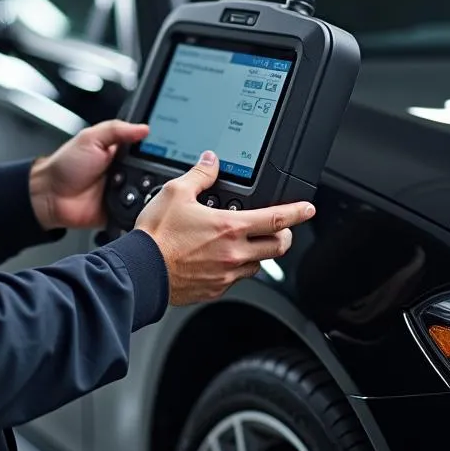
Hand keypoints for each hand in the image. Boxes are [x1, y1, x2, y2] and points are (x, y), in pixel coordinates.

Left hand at [30, 121, 148, 230]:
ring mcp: (125, 193)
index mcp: (121, 153)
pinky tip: (137, 206)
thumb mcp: (91, 138)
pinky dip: (139, 211)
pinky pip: (137, 214)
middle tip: (148, 172)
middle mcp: (126, 172)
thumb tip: (144, 128)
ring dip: (148, 193)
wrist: (50, 195)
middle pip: (153, 173)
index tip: (169, 151)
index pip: (148, 150)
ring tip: (139, 188)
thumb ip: (117, 130)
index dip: (158, 151)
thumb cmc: (65, 165)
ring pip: (149, 194)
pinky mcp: (121, 212)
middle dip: (155, 174)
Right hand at [135, 150, 314, 306]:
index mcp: (229, 227)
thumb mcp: (175, 192)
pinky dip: (236, 267)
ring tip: (245, 241)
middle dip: (284, 235)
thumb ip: (199, 175)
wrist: (140, 270)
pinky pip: (237, 279)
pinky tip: (221, 258)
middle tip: (280, 227)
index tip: (309, 209)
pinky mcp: (216, 289)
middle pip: (278, 246)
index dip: (298, 212)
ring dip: (259, 252)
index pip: (277, 218)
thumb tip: (211, 161)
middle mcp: (234, 253)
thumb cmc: (156, 235)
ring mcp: (226, 274)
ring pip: (258, 264)